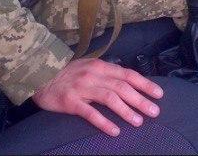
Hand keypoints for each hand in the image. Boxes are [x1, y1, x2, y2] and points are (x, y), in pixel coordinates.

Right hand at [31, 57, 163, 136]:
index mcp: (101, 66)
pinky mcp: (70, 101)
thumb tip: (128, 82)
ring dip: (126, 110)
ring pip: (110, 98)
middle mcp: (94, 75)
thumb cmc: (67, 73)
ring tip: (139, 121)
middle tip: (154, 112)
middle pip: (122, 87)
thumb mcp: (89, 66)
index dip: (145, 84)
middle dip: (141, 100)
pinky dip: (104, 122)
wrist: (38, 74)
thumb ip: (107, 73)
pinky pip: (90, 113)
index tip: (159, 94)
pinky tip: (115, 131)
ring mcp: (82, 88)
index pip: (128, 74)